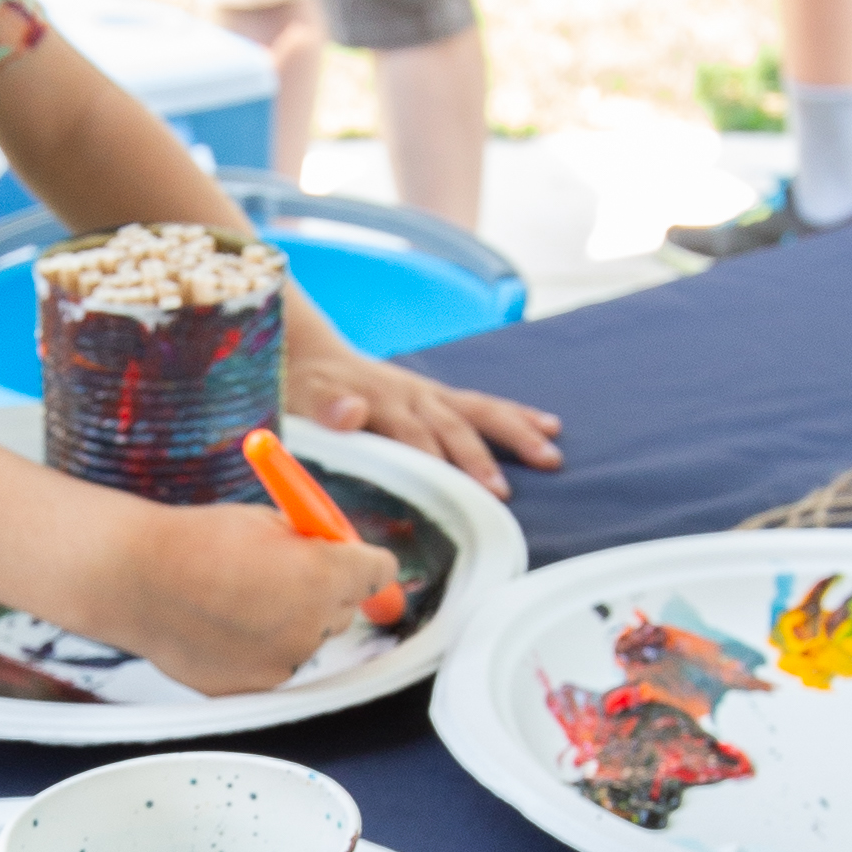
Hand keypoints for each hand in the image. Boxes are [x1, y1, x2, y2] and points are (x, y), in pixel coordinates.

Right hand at [113, 502, 386, 695]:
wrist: (137, 579)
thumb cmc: (196, 542)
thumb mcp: (266, 522)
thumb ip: (311, 542)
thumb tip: (335, 553)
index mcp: (325, 574)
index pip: (379, 572)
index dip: (364, 562)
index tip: (353, 559)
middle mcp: (313, 624)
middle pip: (344, 608)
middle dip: (324, 591)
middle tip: (282, 572)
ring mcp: (285, 660)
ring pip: (307, 638)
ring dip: (289, 620)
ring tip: (236, 598)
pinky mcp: (256, 685)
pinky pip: (273, 661)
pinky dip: (258, 646)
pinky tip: (221, 624)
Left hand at [283, 293, 561, 488]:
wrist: (313, 357)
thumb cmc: (305, 391)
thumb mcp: (302, 399)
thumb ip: (326, 408)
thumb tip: (350, 412)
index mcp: (380, 402)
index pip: (411, 436)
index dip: (431, 463)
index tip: (450, 493)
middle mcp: (413, 395)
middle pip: (453, 427)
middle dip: (479, 460)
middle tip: (501, 494)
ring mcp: (431, 395)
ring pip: (480, 413)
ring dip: (516, 435)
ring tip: (550, 457)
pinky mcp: (441, 397)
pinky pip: (485, 405)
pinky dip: (518, 415)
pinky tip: (550, 427)